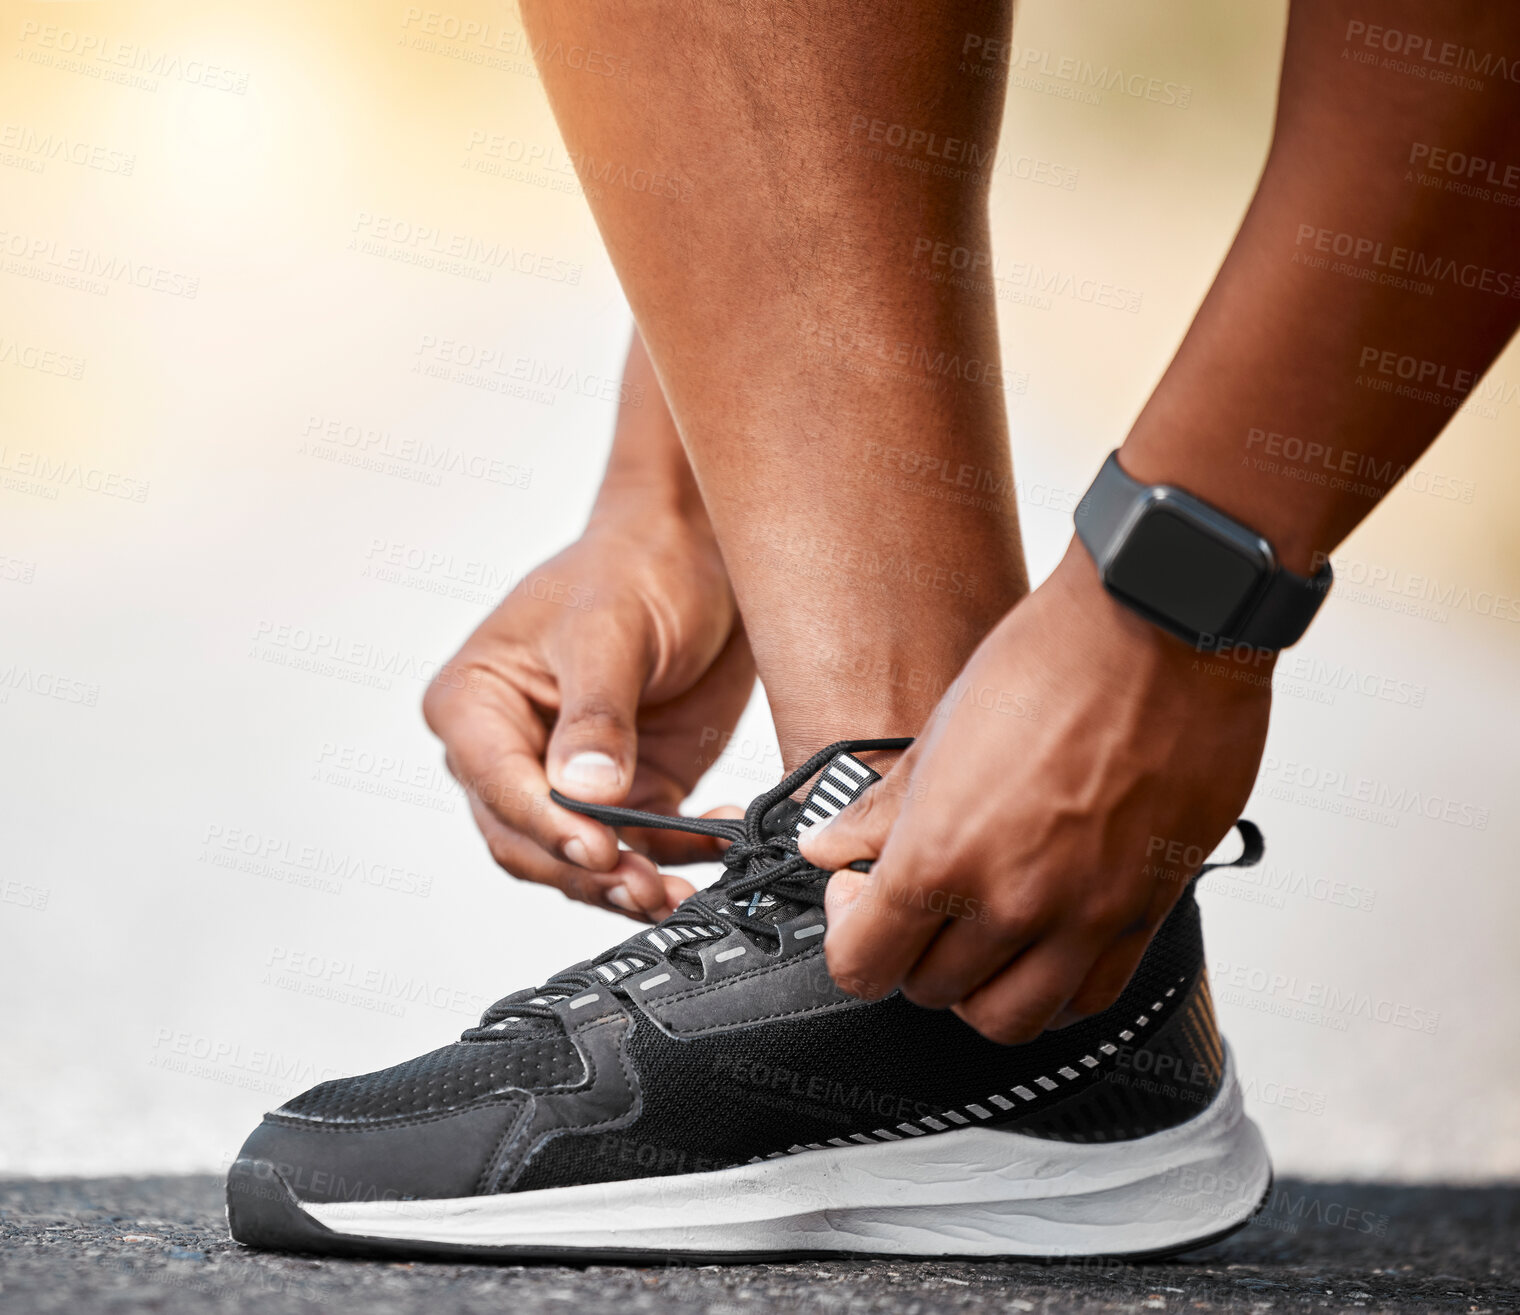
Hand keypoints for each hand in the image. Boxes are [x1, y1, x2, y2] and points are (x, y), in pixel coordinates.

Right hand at [424, 512, 753, 920]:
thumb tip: (584, 791)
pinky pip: (643, 844)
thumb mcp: (610, 630)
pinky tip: (716, 843)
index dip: (547, 826)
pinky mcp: (630, 792)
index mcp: (474, 703)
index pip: (498, 785)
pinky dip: (677, 855)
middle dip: (586, 871)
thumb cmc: (635, 566)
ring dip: (629, 881)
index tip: (599, 849)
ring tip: (678, 892)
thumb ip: (596, 714)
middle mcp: (509, 751)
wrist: (700, 554)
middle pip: (529, 841)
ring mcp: (568, 778)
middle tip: (644, 887)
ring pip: (582, 859)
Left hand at [799, 541, 1270, 1043]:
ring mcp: (1087, 915)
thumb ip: (881, 809)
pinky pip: (1088, 999)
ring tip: (977, 931)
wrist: (1162, 626)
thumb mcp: (941, 730)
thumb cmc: (1053, 660)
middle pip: (928, 992)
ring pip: (1006, 1019)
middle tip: (916, 900)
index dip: (847, 935)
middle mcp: (1014, 900)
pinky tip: (1041, 941)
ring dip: (977, 986)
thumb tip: (831, 847)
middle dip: (908, 953)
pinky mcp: (1147, 912)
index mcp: (945, 852)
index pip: (861, 964)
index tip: (859, 895)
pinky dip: (1053, 989)